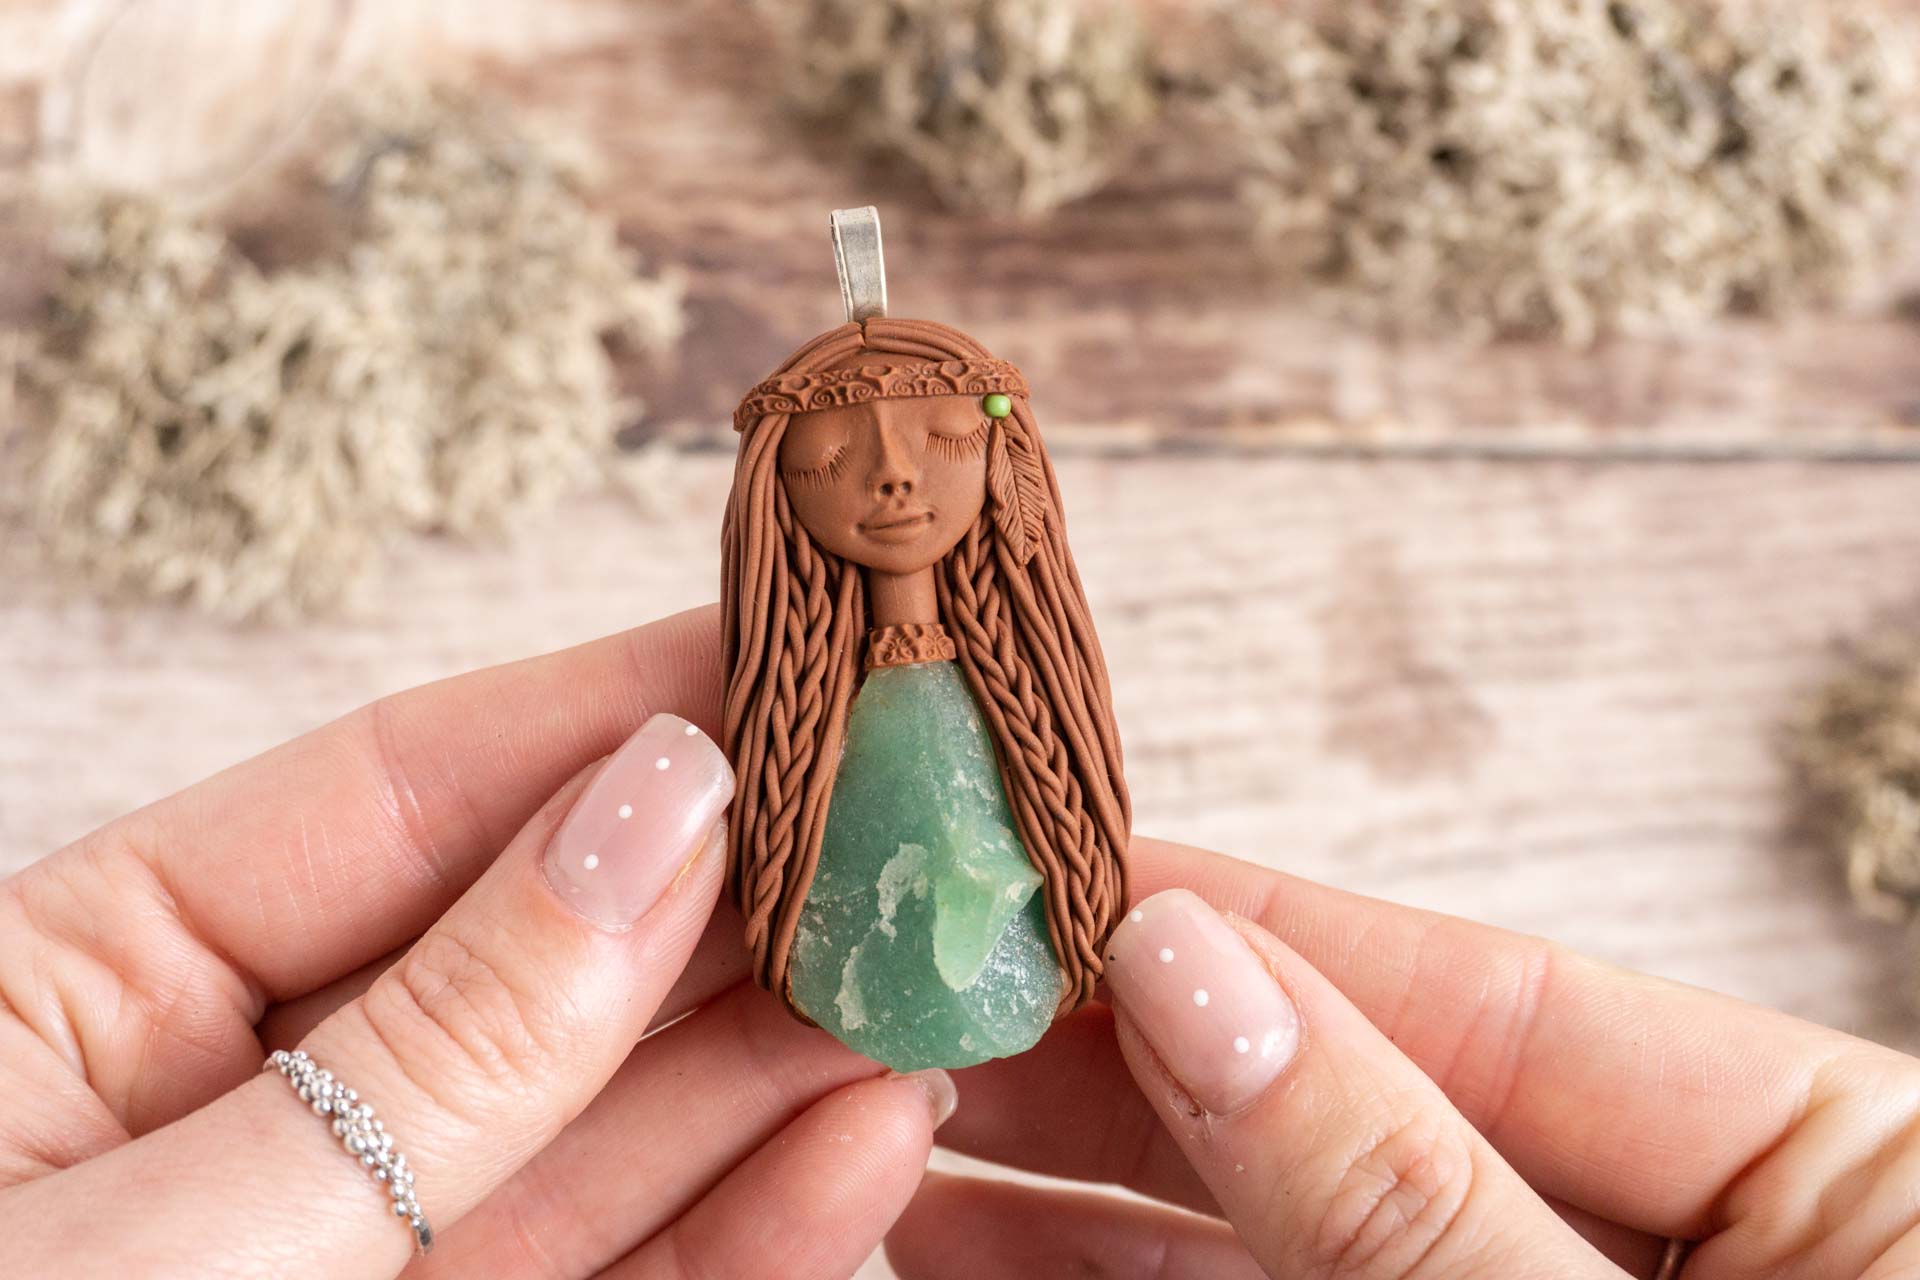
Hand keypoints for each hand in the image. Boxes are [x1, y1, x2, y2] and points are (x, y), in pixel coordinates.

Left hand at [0, 606, 951, 1278]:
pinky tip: (868, 1132)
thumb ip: (428, 1049)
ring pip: (600, 1117)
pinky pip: (611, 1275)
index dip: (608, 712)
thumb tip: (660, 814)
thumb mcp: (152, 1257)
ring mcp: (350, 1250)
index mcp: (80, 988)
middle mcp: (232, 1103)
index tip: (800, 658)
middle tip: (919, 808)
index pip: (399, 790)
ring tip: (936, 962)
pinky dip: (752, 1220)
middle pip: (530, 941)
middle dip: (734, 878)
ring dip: (779, 1047)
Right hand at [889, 837, 1919, 1278]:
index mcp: (1832, 1168)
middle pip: (1350, 1105)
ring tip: (894, 1120)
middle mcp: (1682, 1239)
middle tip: (919, 990)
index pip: (1482, 993)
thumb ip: (1409, 1184)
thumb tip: (1194, 969)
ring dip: (1078, 1193)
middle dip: (1122, 1057)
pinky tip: (972, 1253)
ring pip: (1278, 1238)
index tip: (1048, 873)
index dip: (1249, 927)